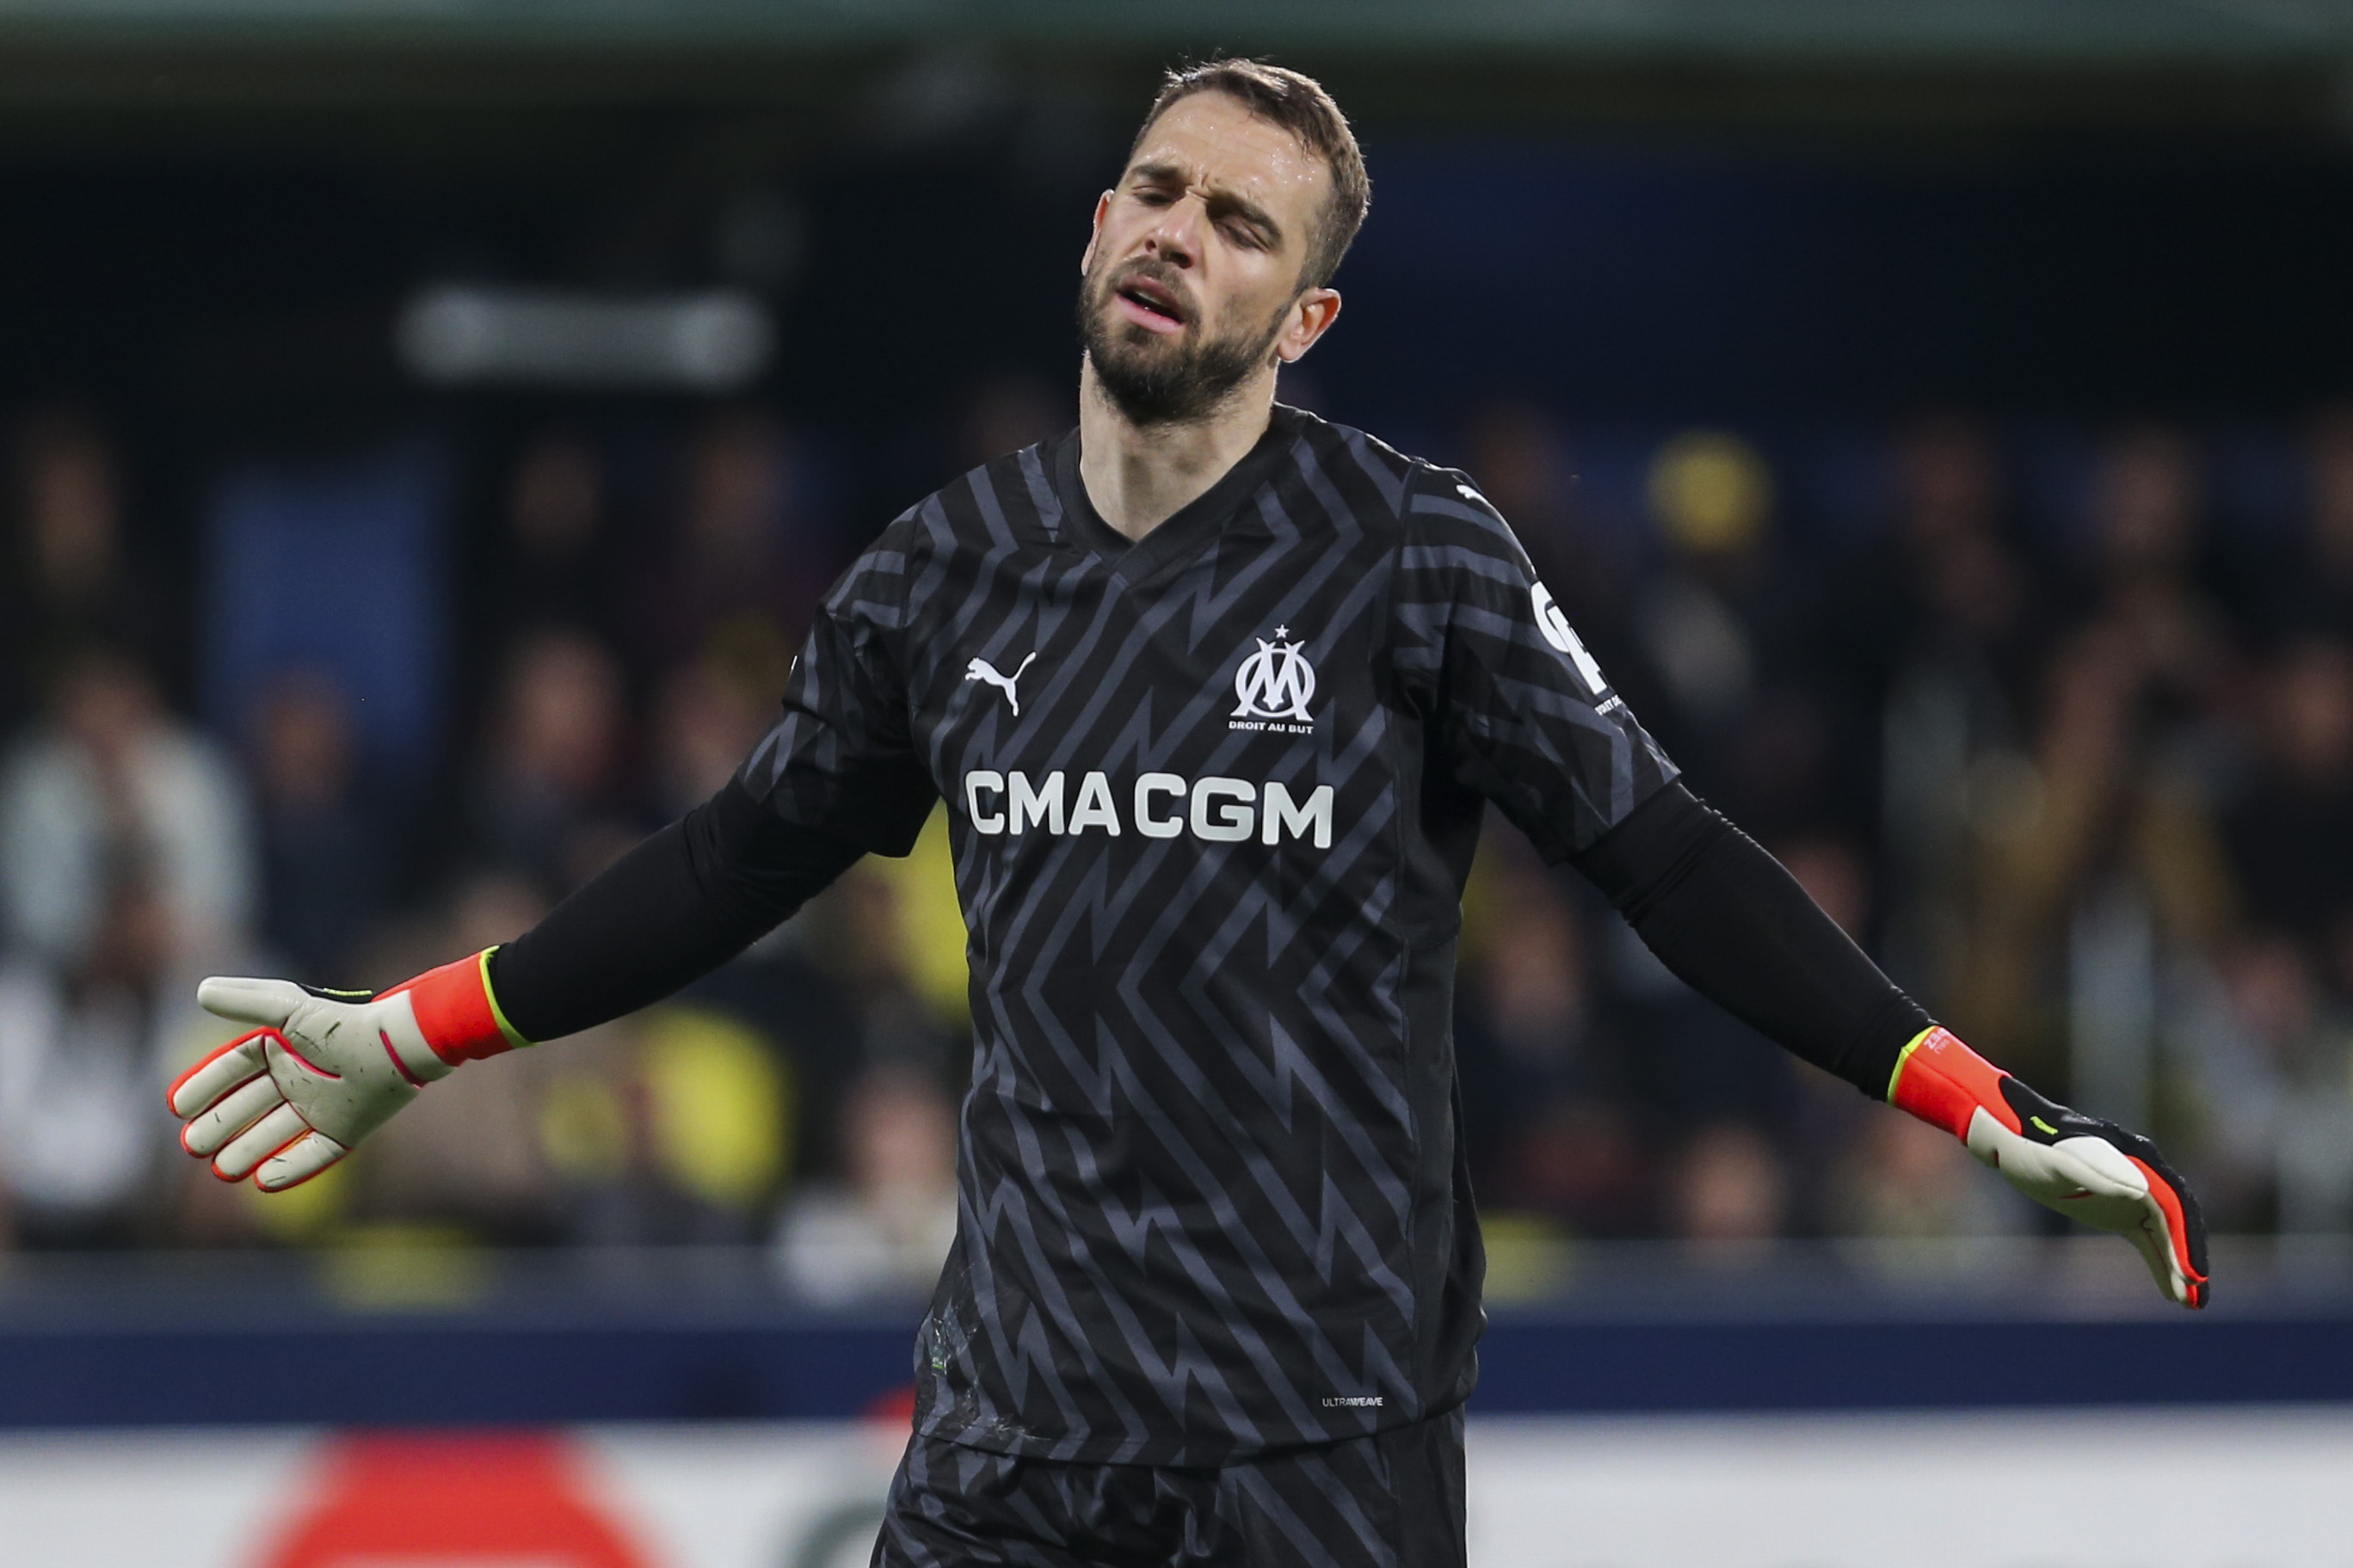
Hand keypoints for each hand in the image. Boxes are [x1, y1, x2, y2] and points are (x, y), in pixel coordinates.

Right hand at [167, 952, 524, 1192]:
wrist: (399, 1046)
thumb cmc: (344, 1024)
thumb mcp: (290, 1009)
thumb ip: (246, 1000)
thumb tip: (199, 991)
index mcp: (283, 1049)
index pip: (233, 1070)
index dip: (204, 1086)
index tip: (176, 1106)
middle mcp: (299, 1079)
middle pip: (248, 1107)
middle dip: (218, 1126)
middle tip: (191, 1146)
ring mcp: (322, 1107)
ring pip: (274, 1134)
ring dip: (246, 1151)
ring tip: (220, 1169)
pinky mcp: (347, 1130)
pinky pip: (314, 1154)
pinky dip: (290, 1168)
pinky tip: (263, 1182)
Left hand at [1891, 1026, 2208, 1308]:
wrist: (2010, 1135)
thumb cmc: (2030, 1144)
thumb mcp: (2055, 1160)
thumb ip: (2096, 1172)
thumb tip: (2143, 1191)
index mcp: (2134, 1157)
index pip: (2171, 1202)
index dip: (2185, 1238)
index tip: (2193, 1274)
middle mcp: (2141, 1171)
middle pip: (2177, 1218)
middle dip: (2189, 1256)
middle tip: (2198, 1296)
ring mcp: (2131, 1191)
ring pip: (2167, 1232)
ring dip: (2181, 1266)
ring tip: (2194, 1306)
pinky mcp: (2119, 1208)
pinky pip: (2150, 1238)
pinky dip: (2161, 1263)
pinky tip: (2171, 1294)